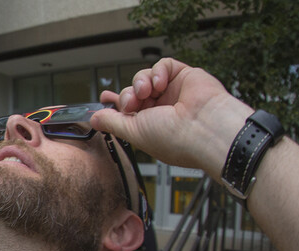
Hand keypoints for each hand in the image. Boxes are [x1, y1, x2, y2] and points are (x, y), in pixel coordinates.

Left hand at [92, 58, 252, 177]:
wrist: (204, 128)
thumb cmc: (174, 138)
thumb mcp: (134, 132)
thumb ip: (113, 122)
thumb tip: (94, 119)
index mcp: (150, 126)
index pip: (128, 110)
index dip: (116, 103)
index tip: (105, 98)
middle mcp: (162, 109)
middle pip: (133, 92)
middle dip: (127, 96)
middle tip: (131, 102)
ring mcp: (174, 92)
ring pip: (146, 77)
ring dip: (140, 82)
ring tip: (146, 92)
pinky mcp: (185, 76)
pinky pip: (164, 65)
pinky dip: (158, 71)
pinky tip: (160, 83)